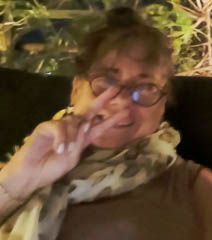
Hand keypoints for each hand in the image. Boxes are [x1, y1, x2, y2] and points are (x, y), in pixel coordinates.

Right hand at [0, 84, 127, 200]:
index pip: (101, 126)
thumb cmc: (52, 167)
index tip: (128, 111)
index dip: (114, 119)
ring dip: (72, 137)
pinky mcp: (46, 126)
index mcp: (83, 137)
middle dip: (104, 100)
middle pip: (91, 111)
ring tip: (64, 151)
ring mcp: (60, 125)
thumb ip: (81, 141)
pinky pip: (58, 127)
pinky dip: (61, 138)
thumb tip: (86, 123)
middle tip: (116, 89)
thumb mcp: (73, 157)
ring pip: (74, 123)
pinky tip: (59, 148)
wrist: (31, 175)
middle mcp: (74, 128)